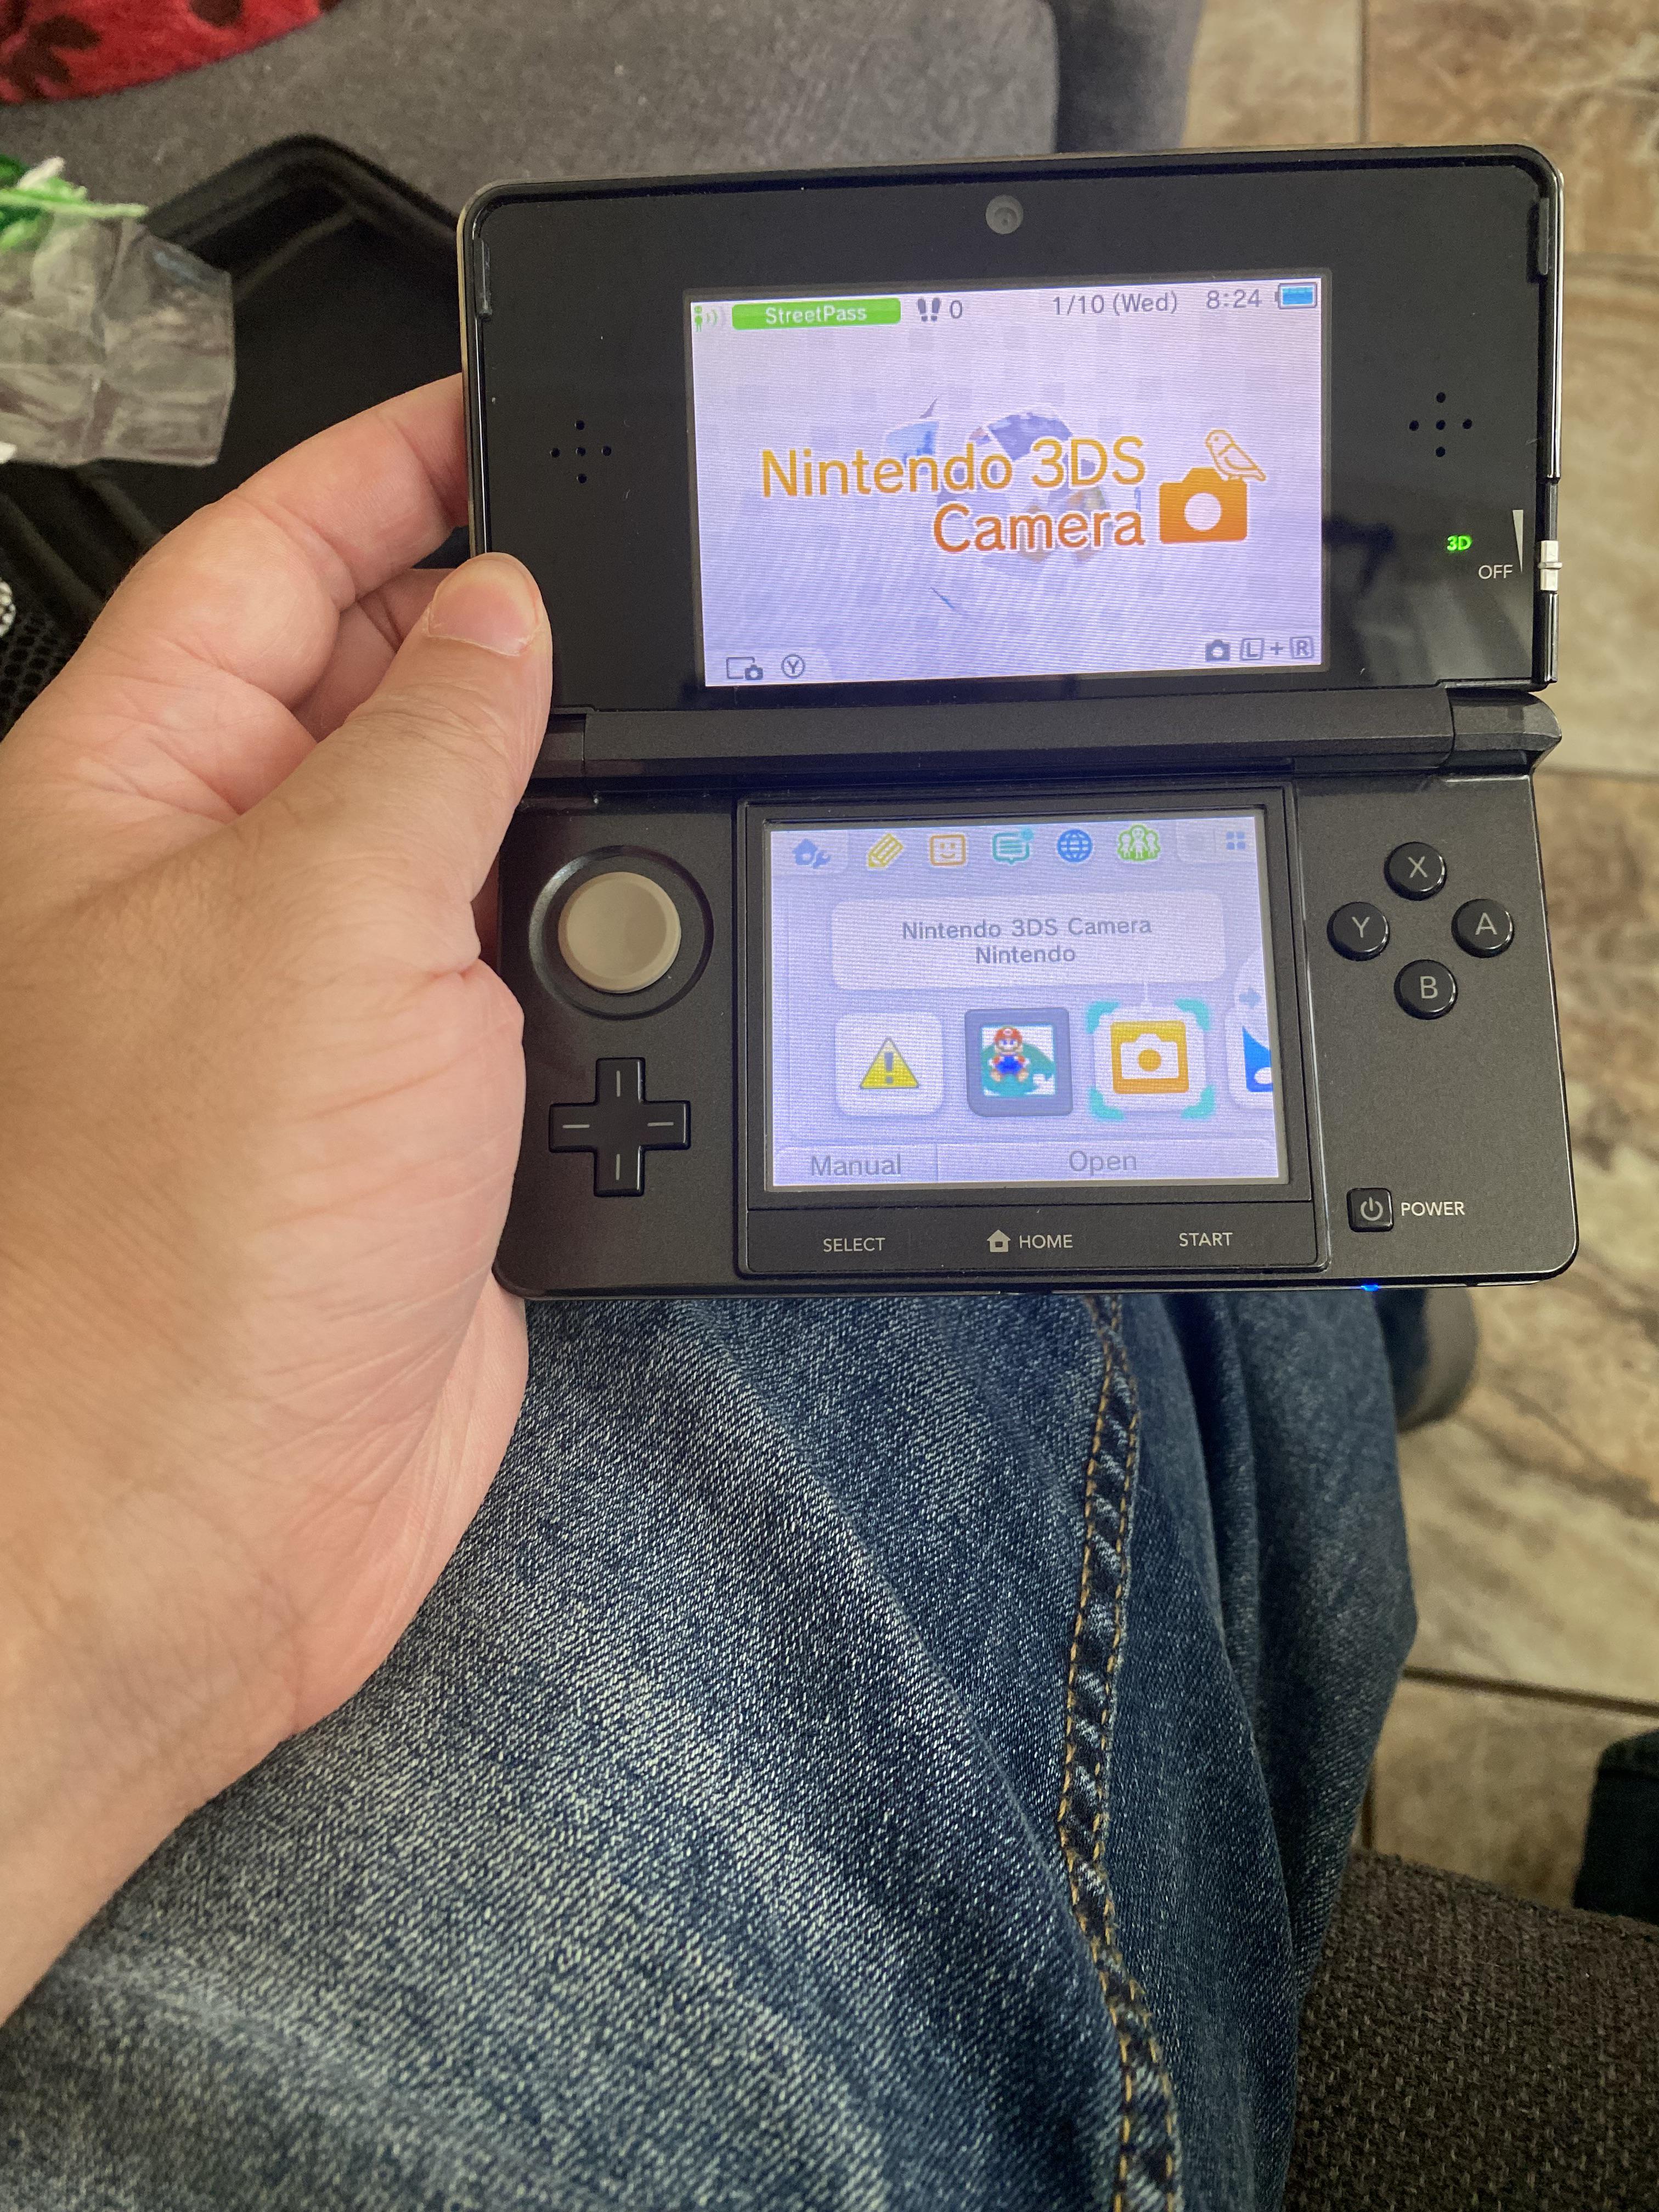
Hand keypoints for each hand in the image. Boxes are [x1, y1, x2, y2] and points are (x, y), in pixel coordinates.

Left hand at [0, 379, 550, 2014]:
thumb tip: (497, 607)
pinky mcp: (427, 1122)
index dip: (390, 468)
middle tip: (659, 561)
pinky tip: (678, 910)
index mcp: (141, 793)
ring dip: (571, 791)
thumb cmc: (178, 1234)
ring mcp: (335, 1008)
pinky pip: (529, 985)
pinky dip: (606, 943)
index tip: (513, 400)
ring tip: (692, 723)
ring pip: (473, 837)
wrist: (192, 1524)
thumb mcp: (320, 919)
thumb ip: (424, 741)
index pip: (271, 562)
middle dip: (504, 618)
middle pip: (378, 689)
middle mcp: (231, 887)